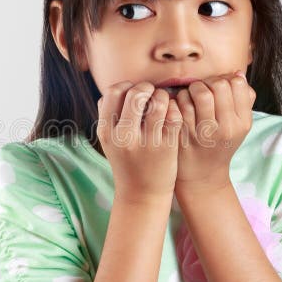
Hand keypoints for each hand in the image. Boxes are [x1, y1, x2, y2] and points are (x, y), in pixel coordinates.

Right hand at [96, 80, 182, 201]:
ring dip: (163, 96)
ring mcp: (146, 142)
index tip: (133, 92)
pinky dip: (175, 109)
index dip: (126, 86)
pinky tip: (172, 114)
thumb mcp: (110, 142)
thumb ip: (111, 116)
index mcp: (106, 132)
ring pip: (159, 101)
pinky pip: (174, 115)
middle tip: (152, 93)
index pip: (113, 92)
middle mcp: (124, 136)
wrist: (142, 195)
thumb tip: (122, 88)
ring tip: (163, 102)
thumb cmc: (127, 162)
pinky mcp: (166, 147)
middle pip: (136, 93)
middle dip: (147, 88)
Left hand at [174, 70, 256, 193]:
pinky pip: (181, 104)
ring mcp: (205, 131)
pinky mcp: (185, 133)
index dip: (225, 79)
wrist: (202, 176)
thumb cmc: (219, 144)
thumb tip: (236, 73)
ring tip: (191, 97)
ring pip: (200, 92)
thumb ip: (242, 100)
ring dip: (192, 89)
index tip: (218, 88)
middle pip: (219, 85)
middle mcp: (227, 127)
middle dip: (208, 82)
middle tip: (202, 90)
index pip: (237, 84)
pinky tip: (181, 106)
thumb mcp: (237, 125)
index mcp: (242, 122)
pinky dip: (179, 100)